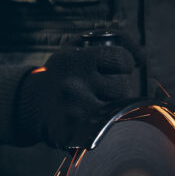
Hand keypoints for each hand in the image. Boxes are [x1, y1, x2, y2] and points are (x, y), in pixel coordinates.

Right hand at [18, 39, 142, 148]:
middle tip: (104, 88)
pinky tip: (99, 119)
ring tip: (99, 103)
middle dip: (121, 87)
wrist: (32, 104)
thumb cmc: (65, 72)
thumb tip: (143, 58)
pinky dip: (110, 125)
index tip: (118, 66)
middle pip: (124, 87)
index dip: (125, 62)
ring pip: (120, 109)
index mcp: (74, 60)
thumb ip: (116, 40)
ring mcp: (74, 112)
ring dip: (117, 106)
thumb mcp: (79, 46)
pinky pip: (111, 129)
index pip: (122, 59)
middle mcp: (72, 85)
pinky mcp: (75, 135)